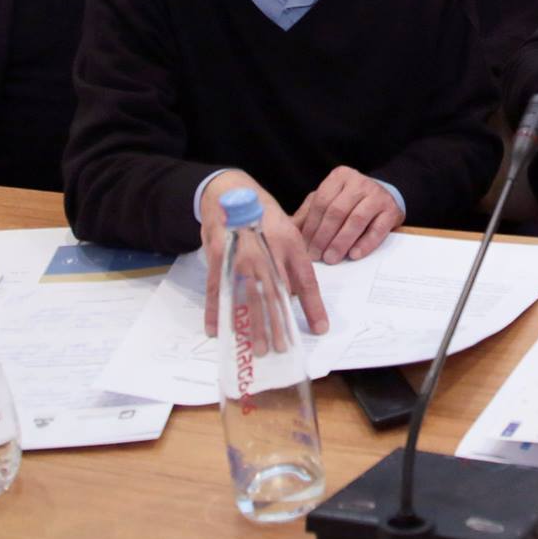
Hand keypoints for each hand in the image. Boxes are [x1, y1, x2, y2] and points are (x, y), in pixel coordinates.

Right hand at [198, 170, 326, 340]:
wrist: (230, 191)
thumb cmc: (263, 217)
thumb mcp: (288, 232)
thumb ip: (294, 264)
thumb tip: (296, 297)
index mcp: (288, 242)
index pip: (305, 279)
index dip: (313, 305)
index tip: (319, 328)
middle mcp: (266, 249)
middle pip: (275, 292)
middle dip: (279, 323)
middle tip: (281, 348)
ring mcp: (240, 253)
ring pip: (248, 294)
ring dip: (252, 324)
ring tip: (257, 347)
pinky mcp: (217, 256)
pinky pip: (218, 288)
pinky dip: (217, 310)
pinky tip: (218, 330)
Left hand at [293, 166, 404, 264]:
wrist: (383, 196)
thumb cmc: (350, 201)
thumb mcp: (328, 200)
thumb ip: (309, 213)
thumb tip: (288, 231)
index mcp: (339, 177)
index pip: (321, 202)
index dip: (311, 226)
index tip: (303, 246)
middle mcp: (359, 182)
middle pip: (337, 211)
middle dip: (324, 236)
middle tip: (316, 256)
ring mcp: (377, 195)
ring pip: (356, 219)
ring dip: (341, 242)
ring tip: (331, 258)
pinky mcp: (391, 210)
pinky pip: (377, 229)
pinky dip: (365, 244)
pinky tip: (354, 255)